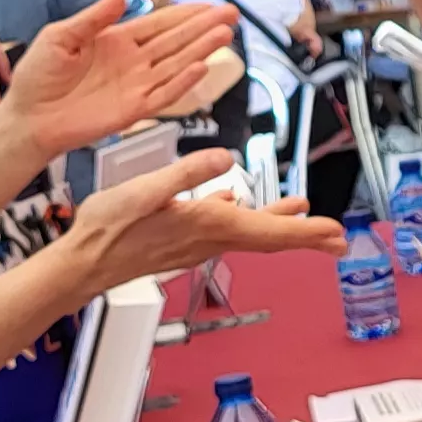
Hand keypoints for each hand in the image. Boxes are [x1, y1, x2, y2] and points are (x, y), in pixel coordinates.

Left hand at [1, 0, 240, 155]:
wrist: (28, 117)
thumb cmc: (39, 76)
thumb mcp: (60, 36)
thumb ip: (92, 18)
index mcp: (117, 40)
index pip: (160, 24)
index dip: (186, 14)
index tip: (210, 5)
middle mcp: (133, 62)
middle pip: (177, 42)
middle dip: (204, 28)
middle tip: (232, 14)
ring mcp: (136, 86)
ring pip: (177, 66)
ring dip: (201, 51)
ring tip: (225, 35)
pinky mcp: (133, 111)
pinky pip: (163, 95)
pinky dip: (182, 83)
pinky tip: (201, 68)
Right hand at [61, 151, 342, 289]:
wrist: (84, 263)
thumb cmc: (110, 228)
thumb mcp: (146, 189)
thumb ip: (188, 172)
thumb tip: (226, 158)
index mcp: (208, 223)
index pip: (269, 229)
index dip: (306, 231)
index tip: (336, 233)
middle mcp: (210, 238)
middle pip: (269, 238)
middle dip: (306, 236)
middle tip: (338, 239)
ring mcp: (198, 242)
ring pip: (250, 233)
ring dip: (279, 225)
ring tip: (302, 214)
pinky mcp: (184, 240)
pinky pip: (224, 229)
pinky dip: (242, 217)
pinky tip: (236, 202)